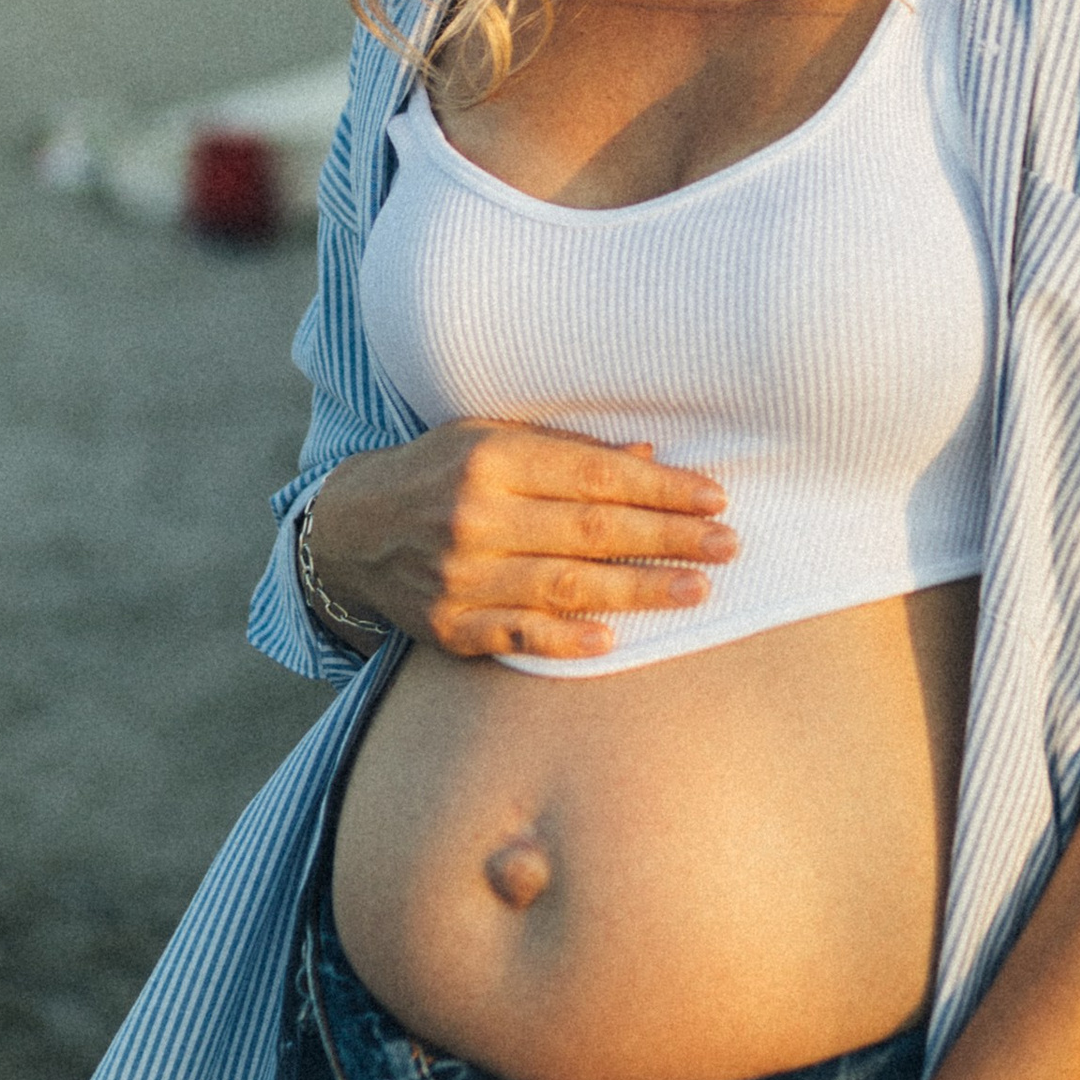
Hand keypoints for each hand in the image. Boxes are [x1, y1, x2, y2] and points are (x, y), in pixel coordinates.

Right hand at [300, 422, 734, 662]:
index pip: (596, 476)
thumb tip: (648, 457)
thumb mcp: (492, 439)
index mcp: (490, 459)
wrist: (352, 530)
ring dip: (639, 591)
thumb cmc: (438, 473)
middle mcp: (474, 516)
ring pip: (566, 587)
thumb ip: (566, 450)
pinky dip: (566, 640)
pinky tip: (614, 640)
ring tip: (696, 589)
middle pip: (592, 532)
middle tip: (728, 544)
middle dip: (668, 538)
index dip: (661, 489)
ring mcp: (459, 576)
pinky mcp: (448, 625)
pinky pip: (519, 636)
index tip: (715, 498)